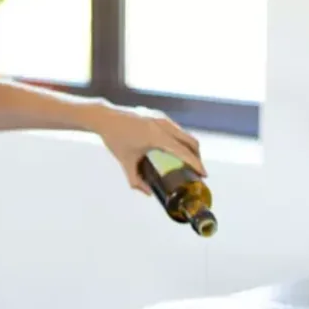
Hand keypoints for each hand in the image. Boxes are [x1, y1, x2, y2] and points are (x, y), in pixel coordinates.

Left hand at [90, 105, 205, 194]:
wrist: (105, 117)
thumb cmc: (115, 139)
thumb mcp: (125, 162)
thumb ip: (136, 180)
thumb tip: (148, 192)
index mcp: (156, 136)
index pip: (183, 151)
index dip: (196, 164)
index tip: (204, 175)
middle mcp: (163, 125)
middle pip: (191, 141)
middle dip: (197, 157)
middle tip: (198, 172)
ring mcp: (162, 118)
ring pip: (185, 134)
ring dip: (191, 148)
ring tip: (190, 163)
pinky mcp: (159, 116)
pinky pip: (177, 130)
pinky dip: (182, 141)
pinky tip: (179, 151)